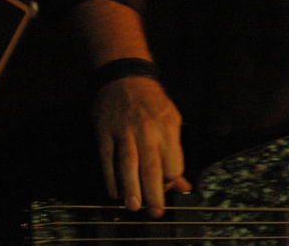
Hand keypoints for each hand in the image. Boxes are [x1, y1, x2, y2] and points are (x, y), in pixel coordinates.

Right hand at [92, 76, 191, 216]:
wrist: (125, 77)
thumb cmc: (151, 102)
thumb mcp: (171, 120)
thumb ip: (175, 153)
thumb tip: (182, 184)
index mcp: (168, 126)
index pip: (173, 162)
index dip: (171, 179)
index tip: (166, 187)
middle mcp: (148, 129)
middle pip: (152, 167)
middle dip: (154, 193)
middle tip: (154, 211)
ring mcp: (125, 130)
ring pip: (129, 164)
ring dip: (131, 188)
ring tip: (134, 206)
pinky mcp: (106, 132)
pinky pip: (108, 159)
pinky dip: (111, 177)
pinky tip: (114, 191)